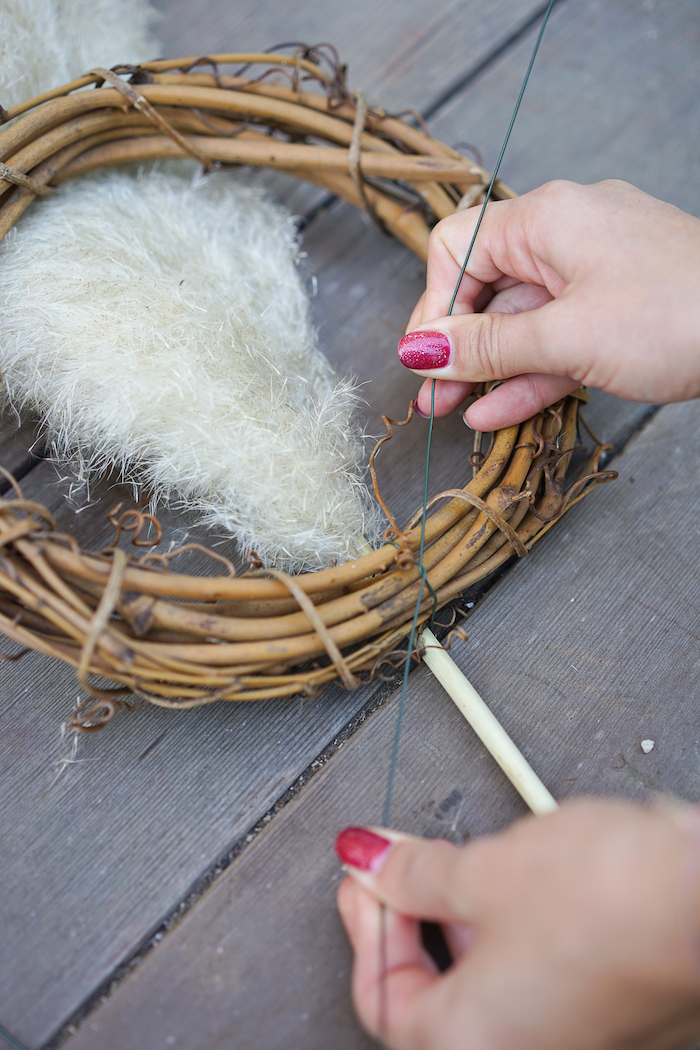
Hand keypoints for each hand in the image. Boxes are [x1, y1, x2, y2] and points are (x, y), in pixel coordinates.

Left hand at [336, 798, 699, 1049]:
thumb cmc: (613, 899)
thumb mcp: (485, 871)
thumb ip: (414, 873)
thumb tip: (372, 863)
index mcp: (474, 1043)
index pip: (384, 997)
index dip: (366, 925)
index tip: (364, 876)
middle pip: (431, 998)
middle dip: (409, 922)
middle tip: (398, 868)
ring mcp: (573, 1039)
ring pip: (485, 989)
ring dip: (458, 924)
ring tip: (458, 865)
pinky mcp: (608, 1013)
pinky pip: (533, 980)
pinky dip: (508, 934)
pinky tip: (514, 883)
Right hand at [399, 180, 699, 429]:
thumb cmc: (675, 314)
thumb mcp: (565, 335)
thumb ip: (486, 345)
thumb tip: (418, 350)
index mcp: (546, 219)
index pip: (458, 249)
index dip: (432, 306)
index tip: (422, 361)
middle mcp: (567, 236)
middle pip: (487, 289)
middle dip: (455, 347)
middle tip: (429, 397)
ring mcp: (598, 274)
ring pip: (524, 321)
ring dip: (488, 369)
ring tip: (451, 413)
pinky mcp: (621, 309)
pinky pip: (560, 338)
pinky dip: (531, 373)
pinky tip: (498, 411)